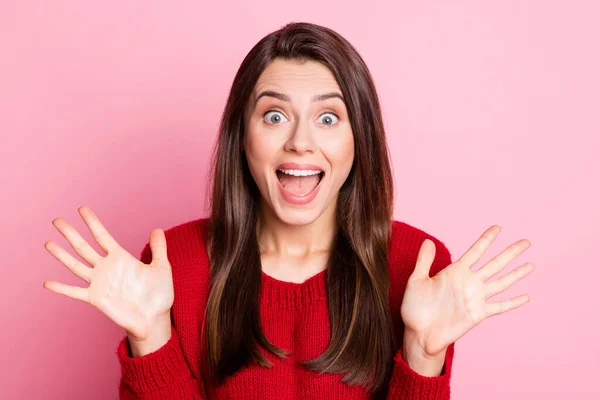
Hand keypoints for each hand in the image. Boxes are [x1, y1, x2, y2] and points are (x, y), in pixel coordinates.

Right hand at [43, 206, 173, 342]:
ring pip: (76, 265)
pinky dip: (62, 288)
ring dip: (62, 255)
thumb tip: (157, 229)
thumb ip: (158, 248)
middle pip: (84, 247)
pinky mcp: (96, 299)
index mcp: (121, 258)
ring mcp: (100, 283)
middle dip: (71, 234)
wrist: (155, 319)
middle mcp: (107, 268)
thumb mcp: (162, 268)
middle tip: (56, 220)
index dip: (92, 222)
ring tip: (48, 243)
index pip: (102, 236)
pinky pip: (75, 292)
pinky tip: (47, 282)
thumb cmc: (159, 295)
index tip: (81, 209)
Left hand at [400, 225, 533, 357]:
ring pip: (501, 282)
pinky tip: (526, 297)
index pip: (475, 252)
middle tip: (525, 241)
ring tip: (530, 264)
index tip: (498, 227)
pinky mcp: (478, 314)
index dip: (486, 240)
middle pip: (495, 264)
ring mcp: (475, 298)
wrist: (419, 334)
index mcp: (455, 272)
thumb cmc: (415, 307)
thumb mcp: (417, 281)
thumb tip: (428, 241)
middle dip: (510, 253)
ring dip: (516, 274)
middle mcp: (469, 283)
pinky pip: (500, 307)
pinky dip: (513, 302)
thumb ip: (423, 261)